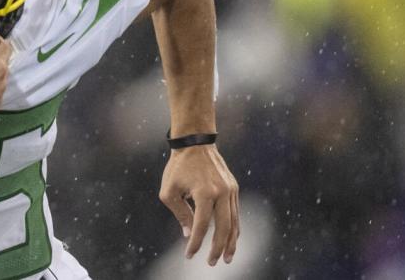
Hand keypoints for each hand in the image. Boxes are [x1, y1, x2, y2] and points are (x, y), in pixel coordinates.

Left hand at [159, 144, 239, 265]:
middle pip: (224, 227)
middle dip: (219, 248)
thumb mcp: (169, 191)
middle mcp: (221, 192)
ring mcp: (230, 190)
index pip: (201, 225)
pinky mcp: (234, 188)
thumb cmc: (178, 167)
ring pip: (234, 222)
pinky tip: (231, 239)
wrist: (195, 142)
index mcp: (204, 193)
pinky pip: (236, 212)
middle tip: (212, 262)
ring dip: (231, 242)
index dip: (196, 243)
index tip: (190, 255)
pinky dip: (234, 228)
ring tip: (227, 258)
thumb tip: (189, 234)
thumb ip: (180, 213)